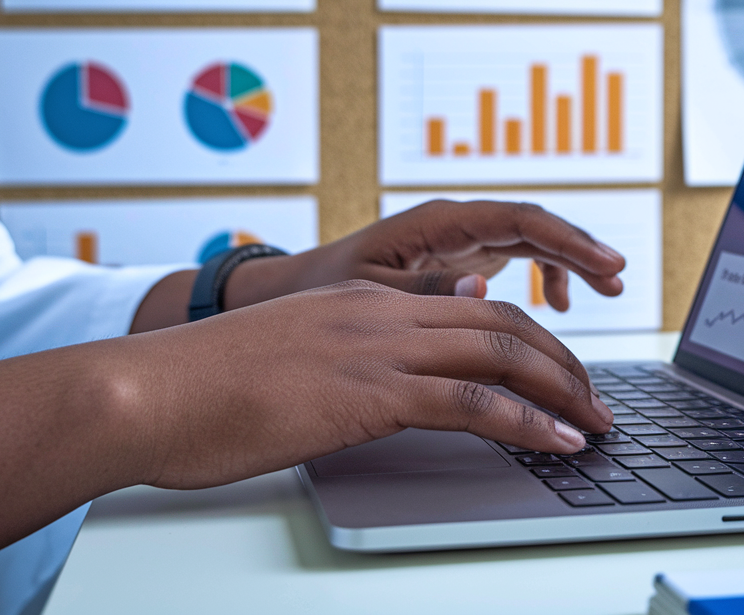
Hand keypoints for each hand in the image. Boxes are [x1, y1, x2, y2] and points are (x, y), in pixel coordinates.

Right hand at [122, 280, 613, 488]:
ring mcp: (376, 347)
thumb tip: (394, 377)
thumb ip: (347, 355)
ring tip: (597, 424)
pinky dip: (527, 421)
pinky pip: (471, 400)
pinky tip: (558, 441)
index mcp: (363, 302)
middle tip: (596, 400)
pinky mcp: (367, 391)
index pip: (472, 304)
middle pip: (502, 320)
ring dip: (562, 388)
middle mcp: (380, 313)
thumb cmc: (203, 388)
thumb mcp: (290, 358)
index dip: (527, 336)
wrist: (146, 392)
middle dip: (562, 360)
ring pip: (501, 350)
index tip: (557, 370)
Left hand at [224, 200, 626, 313]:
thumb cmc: (322, 288)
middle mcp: (454, 225)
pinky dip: (543, 278)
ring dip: (569, 262)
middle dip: (580, 250)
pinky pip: (516, 259)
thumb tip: (483, 287)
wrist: (291, 290)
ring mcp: (459, 241)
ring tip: (607, 289)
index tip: (607, 264)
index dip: (567, 242)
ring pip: (530, 241)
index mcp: (436, 224)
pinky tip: (559, 306)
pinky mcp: (459, 262)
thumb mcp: (366, 291)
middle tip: (619, 279)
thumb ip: (420, 288)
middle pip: (533, 226)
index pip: (518, 220)